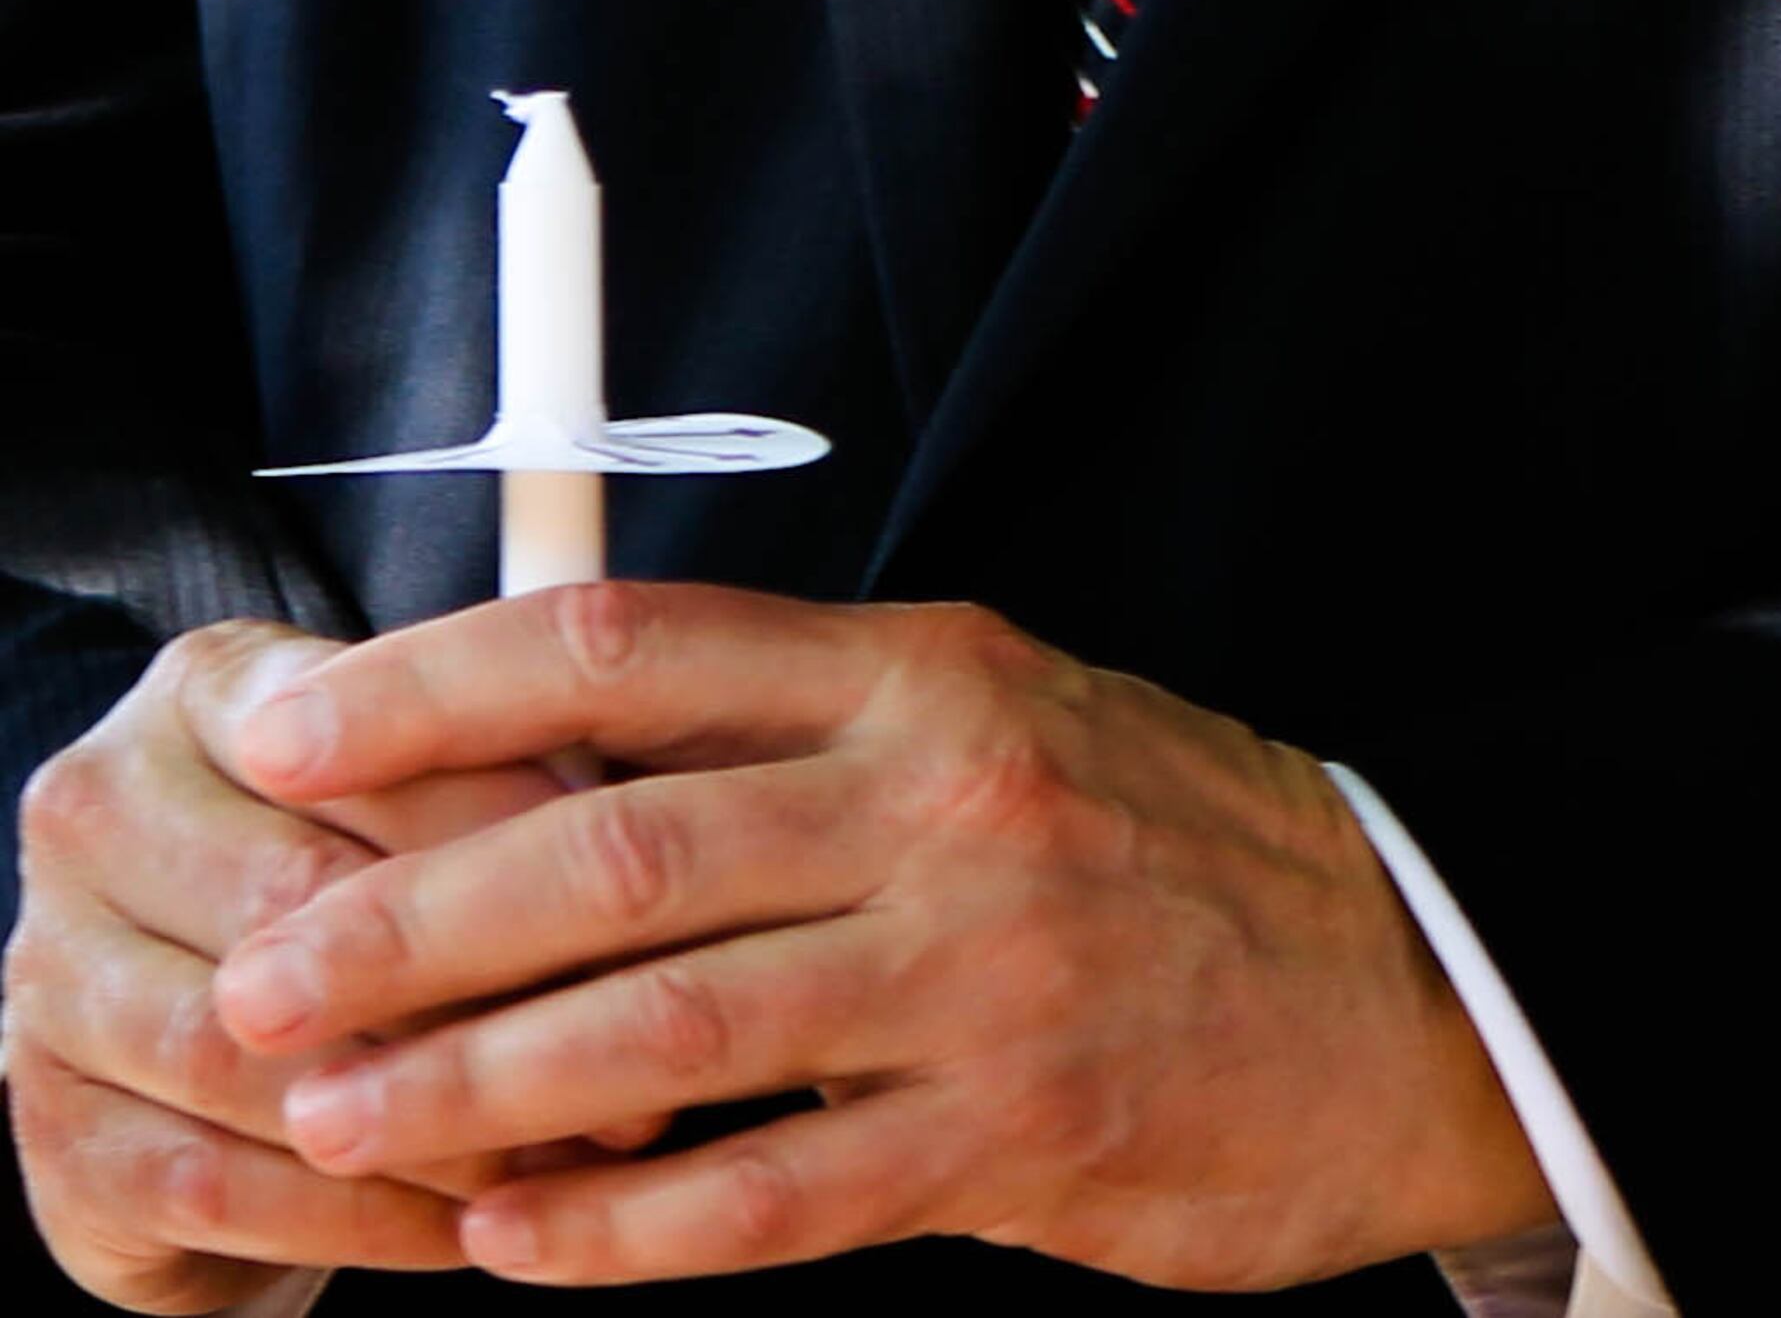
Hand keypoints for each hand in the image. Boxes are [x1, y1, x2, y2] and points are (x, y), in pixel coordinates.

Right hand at [5, 621, 596, 1306]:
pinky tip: (463, 1225)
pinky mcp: (50, 1128)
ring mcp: (51, 975)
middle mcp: (97, 809)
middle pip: (296, 895)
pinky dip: (357, 1214)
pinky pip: (218, 1186)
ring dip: (420, 1115)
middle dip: (472, 974)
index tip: (632, 865)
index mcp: (201, 690)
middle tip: (622, 1035)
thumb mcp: (422, 785)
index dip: (501, 803)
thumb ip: (510, 768)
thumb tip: (637, 829)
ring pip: (253, 1054)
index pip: (357, 728)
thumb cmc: (351, 868)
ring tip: (558, 1147)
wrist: (199, 1024)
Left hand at [192, 577, 1558, 1285]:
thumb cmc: (1162, 843)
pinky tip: (514, 1252)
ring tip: (336, 1127)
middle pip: (611, 845)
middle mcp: (940, 796)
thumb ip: (792, 738)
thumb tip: (536, 762)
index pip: (625, 643)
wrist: (1407, 976)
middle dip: (399, 922)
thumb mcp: (992, 720)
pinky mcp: (1014, 1135)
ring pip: (662, 1026)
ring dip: (470, 1085)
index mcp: (920, 670)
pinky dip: (617, 1230)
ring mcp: (979, 971)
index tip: (285, 730)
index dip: (433, 682)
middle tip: (257, 986)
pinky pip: (767, 1195)